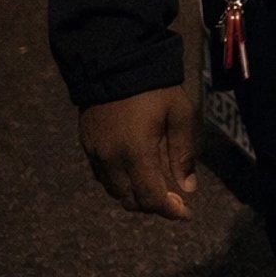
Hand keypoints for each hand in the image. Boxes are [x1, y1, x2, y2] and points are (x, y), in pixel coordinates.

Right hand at [78, 85, 196, 220]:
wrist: (114, 63)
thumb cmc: (155, 88)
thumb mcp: (179, 114)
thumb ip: (183, 153)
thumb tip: (188, 187)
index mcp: (136, 153)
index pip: (150, 197)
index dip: (169, 210)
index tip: (186, 213)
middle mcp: (111, 160)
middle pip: (130, 200)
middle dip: (153, 205)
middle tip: (174, 201)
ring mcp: (95, 154)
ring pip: (114, 191)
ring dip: (135, 195)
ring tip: (157, 187)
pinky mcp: (86, 145)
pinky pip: (103, 176)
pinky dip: (120, 182)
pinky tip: (135, 172)